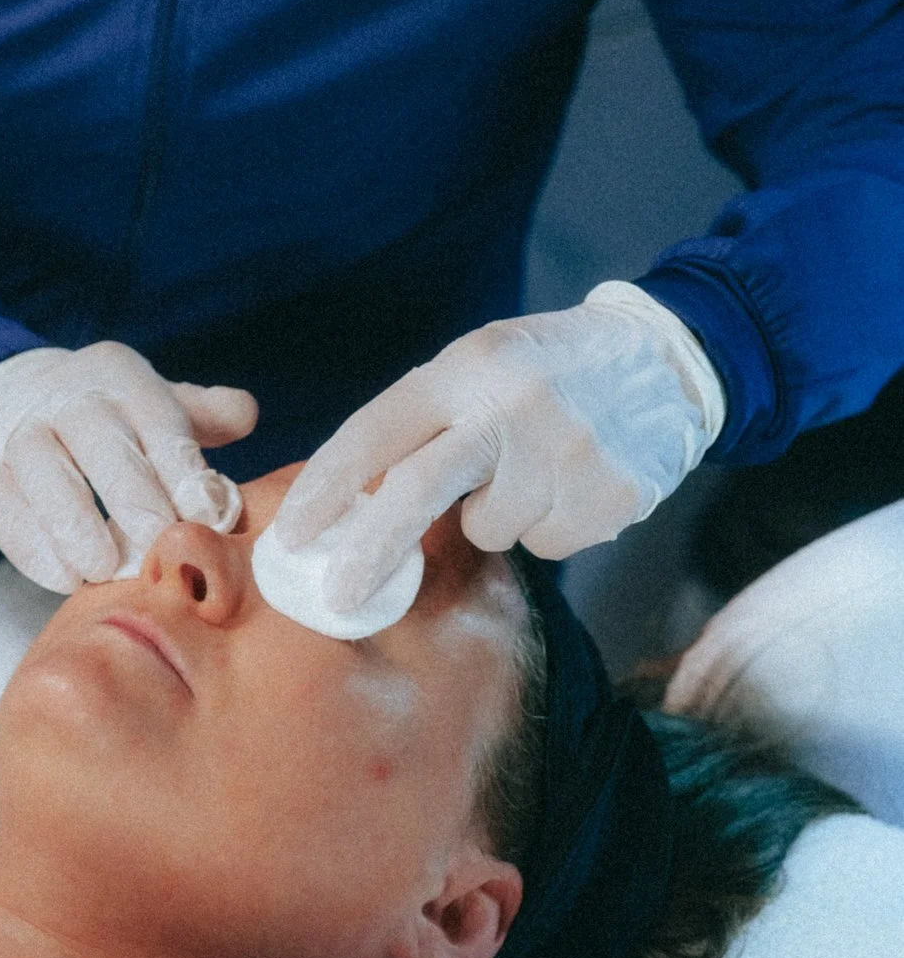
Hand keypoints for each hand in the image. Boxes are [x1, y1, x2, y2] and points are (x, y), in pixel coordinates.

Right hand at [0, 341, 257, 591]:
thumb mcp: (154, 404)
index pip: (155, 415)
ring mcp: (17, 434)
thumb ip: (203, 414)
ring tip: (105, 569)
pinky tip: (64, 578)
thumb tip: (245, 413)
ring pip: (42, 472)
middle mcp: (65, 397)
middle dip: (131, 494)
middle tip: (158, 541)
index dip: (181, 465)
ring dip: (75, 525)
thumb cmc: (107, 420)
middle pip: (97, 440)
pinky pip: (4, 510)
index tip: (206, 513)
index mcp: (119, 378)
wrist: (9, 403)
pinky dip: (33, 548)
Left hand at [271, 282, 725, 610]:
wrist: (666, 360)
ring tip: (534, 467)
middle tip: (338, 597)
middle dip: (371, 551)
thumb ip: (420, 426)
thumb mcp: (477, 369)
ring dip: (498, 515)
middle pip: (419, 489)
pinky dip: (548, 524)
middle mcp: (511, 405)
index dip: (327, 488)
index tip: (291, 536)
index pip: (376, 432)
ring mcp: (565, 451)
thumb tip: (348, 511)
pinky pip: (545, 543)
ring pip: (490, 529)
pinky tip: (573, 482)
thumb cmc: (542, 374)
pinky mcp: (608, 495)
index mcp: (465, 369)